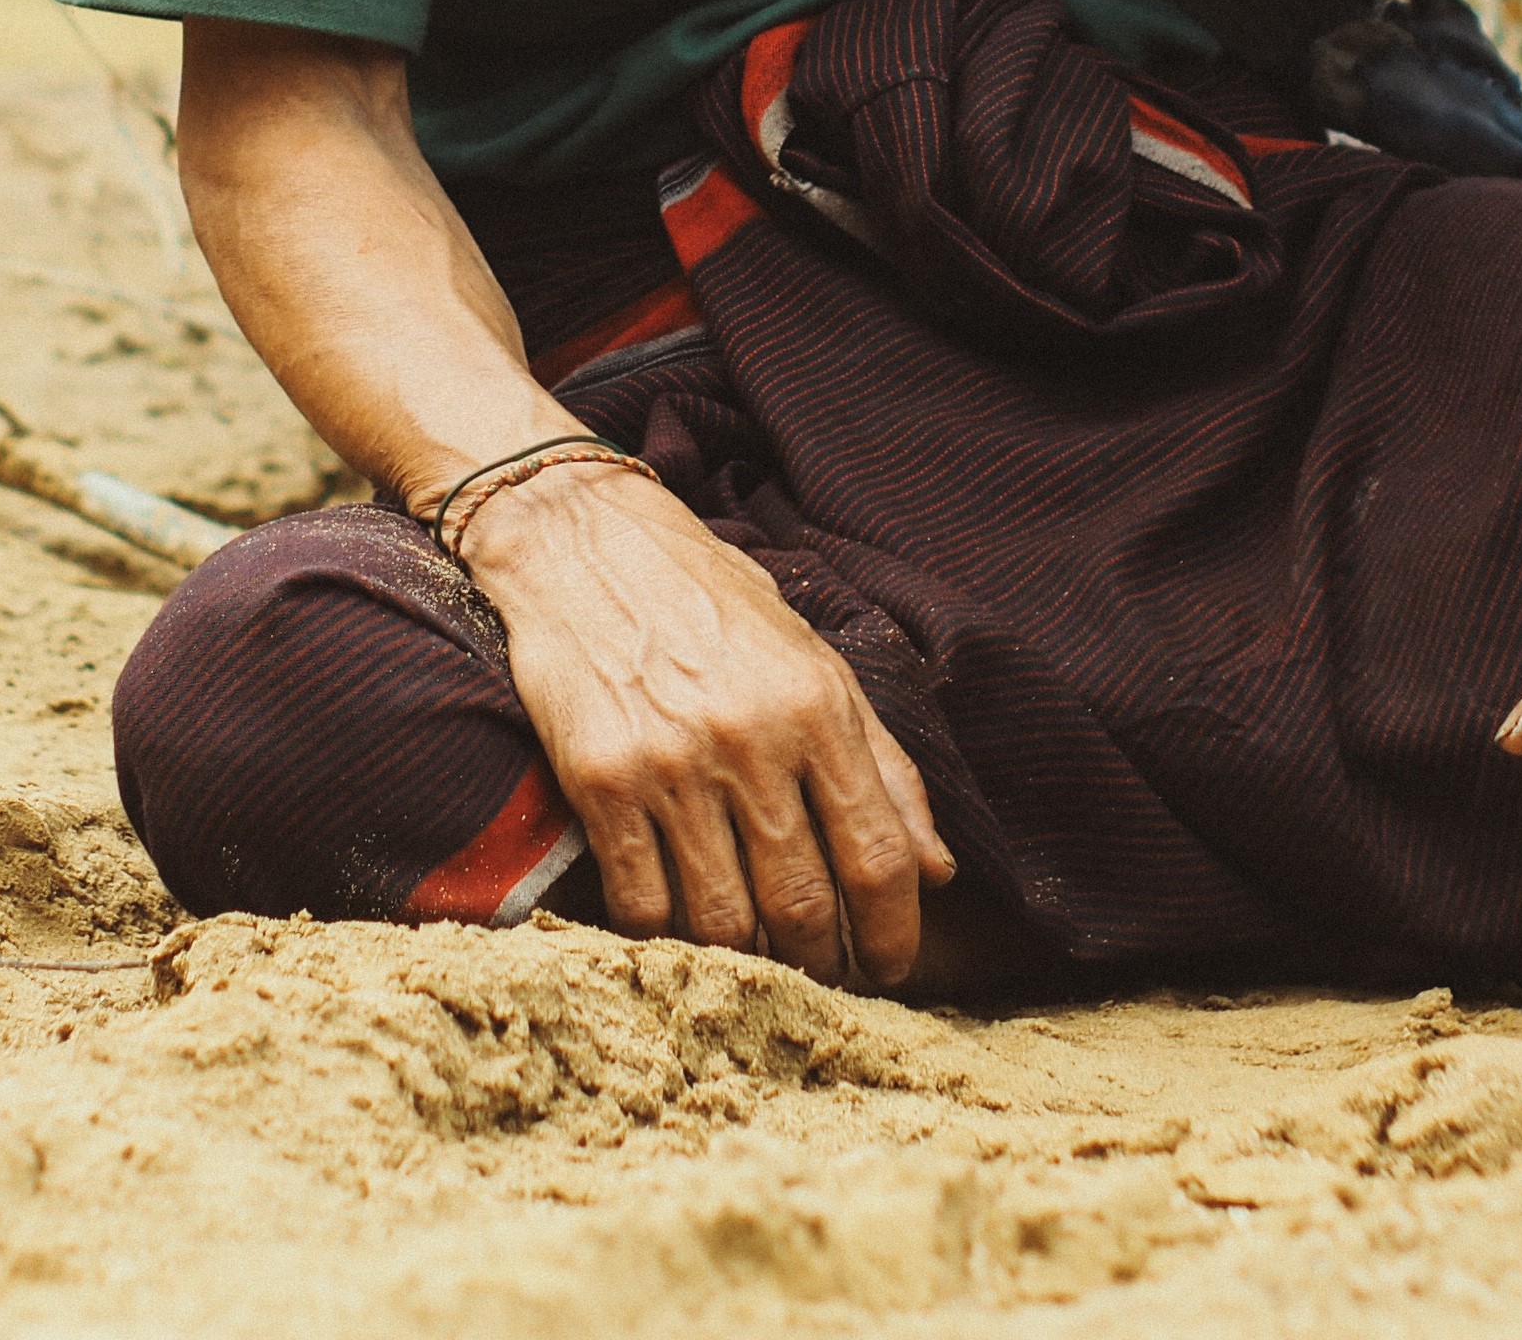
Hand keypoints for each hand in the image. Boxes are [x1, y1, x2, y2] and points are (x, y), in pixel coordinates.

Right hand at [458, 457, 956, 987]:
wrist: (583, 541)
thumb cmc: (711, 600)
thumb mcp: (816, 659)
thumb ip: (884, 764)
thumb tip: (938, 870)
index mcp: (818, 705)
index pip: (879, 855)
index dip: (894, 933)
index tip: (893, 968)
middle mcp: (751, 739)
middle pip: (805, 904)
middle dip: (826, 963)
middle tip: (829, 981)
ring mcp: (670, 763)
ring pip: (725, 919)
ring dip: (751, 964)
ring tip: (764, 966)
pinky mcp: (600, 781)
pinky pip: (642, 903)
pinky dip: (670, 939)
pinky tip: (686, 936)